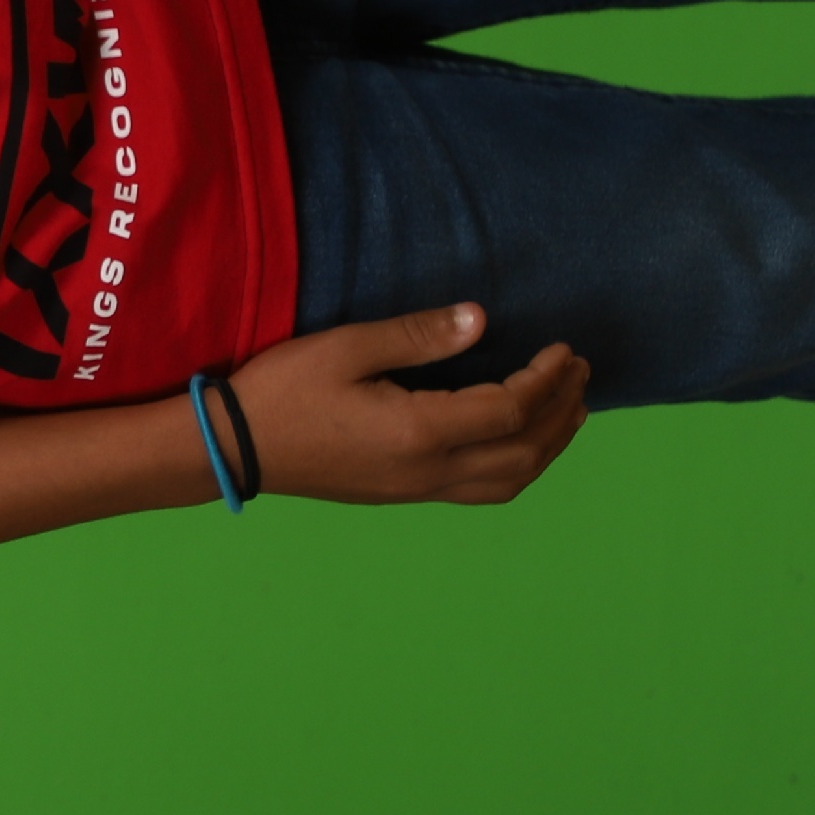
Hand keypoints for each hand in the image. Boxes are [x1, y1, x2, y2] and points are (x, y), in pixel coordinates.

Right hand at [225, 303, 586, 504]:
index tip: (562, 348)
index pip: (510, 411)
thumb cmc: (284, 391)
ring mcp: (418, 490)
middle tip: (579, 373)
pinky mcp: (405, 494)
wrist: (235, 448)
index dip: (546, 380)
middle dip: (562, 413)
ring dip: (549, 447)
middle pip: (524, 453)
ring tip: (569, 411)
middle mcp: (429, 471)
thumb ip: (418, 336)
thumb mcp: (346, 348)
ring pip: (509, 481)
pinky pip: (483, 489)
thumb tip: (480, 320)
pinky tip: (519, 441)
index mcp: (419, 432)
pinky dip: (519, 465)